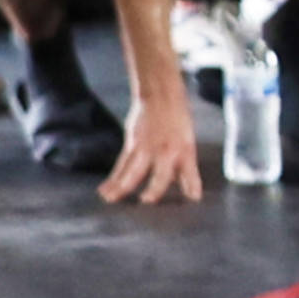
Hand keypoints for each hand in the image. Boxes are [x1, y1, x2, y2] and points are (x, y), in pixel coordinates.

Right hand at [99, 84, 204, 206]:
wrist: (160, 95)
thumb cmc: (177, 120)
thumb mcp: (188, 143)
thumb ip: (186, 170)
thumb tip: (192, 193)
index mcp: (185, 151)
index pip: (191, 171)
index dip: (193, 185)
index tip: (193, 198)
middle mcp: (166, 151)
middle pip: (160, 174)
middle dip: (154, 190)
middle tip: (146, 202)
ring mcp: (147, 148)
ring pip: (133, 171)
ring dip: (122, 187)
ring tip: (111, 199)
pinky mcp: (132, 144)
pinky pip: (121, 165)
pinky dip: (113, 178)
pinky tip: (105, 189)